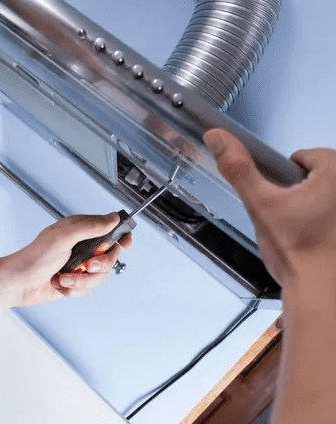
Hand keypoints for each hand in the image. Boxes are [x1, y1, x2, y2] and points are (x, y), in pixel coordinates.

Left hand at [7, 213, 131, 306]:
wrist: (19, 283)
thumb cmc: (35, 256)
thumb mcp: (64, 236)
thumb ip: (90, 227)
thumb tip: (113, 218)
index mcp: (80, 230)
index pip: (110, 228)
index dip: (121, 236)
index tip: (125, 244)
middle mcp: (82, 246)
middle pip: (110, 256)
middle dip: (99, 264)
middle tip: (86, 265)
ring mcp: (79, 265)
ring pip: (100, 276)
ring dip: (81, 280)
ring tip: (63, 277)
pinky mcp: (75, 281)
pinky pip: (88, 289)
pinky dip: (73, 289)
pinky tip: (59, 284)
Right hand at [204, 129, 335, 286]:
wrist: (321, 290)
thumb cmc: (298, 252)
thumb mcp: (260, 204)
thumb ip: (238, 169)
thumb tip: (218, 138)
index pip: (304, 157)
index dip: (285, 177)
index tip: (282, 199)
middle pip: (317, 176)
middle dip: (302, 193)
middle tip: (292, 218)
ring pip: (326, 197)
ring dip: (315, 208)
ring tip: (305, 232)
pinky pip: (330, 216)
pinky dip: (325, 224)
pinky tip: (318, 242)